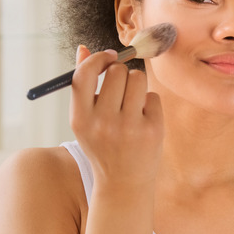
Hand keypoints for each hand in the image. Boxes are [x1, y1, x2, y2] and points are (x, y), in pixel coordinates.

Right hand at [69, 45, 163, 185]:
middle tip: (121, 88)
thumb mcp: (85, 120)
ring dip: (136, 85)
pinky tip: (143, 121)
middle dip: (121, 73)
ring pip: (137, 78)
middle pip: (116, 71)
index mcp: (80, 119)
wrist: (123, 184)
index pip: (84, 75)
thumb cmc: (103, 145)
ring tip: (133, 102)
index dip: (97, 59)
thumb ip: (82, 85)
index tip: (108, 56)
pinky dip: (149, 104)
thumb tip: (83, 48)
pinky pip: (153, 96)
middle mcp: (102, 123)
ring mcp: (128, 127)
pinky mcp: (151, 130)